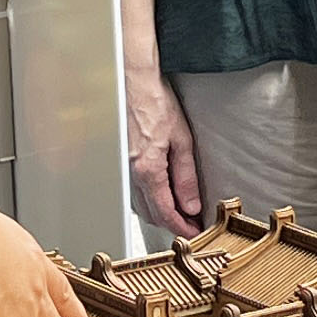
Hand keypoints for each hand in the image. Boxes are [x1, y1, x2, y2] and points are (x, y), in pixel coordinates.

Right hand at [125, 65, 205, 234]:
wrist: (132, 83)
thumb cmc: (155, 104)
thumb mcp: (182, 140)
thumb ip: (186, 176)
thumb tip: (192, 204)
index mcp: (147, 170)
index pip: (165, 212)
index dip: (182, 227)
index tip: (195, 232)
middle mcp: (131, 174)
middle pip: (152, 213)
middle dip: (173, 223)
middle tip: (193, 224)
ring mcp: (123, 169)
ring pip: (141, 205)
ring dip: (160, 213)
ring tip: (183, 211)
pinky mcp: (121, 162)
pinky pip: (134, 191)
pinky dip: (149, 200)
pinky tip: (162, 195)